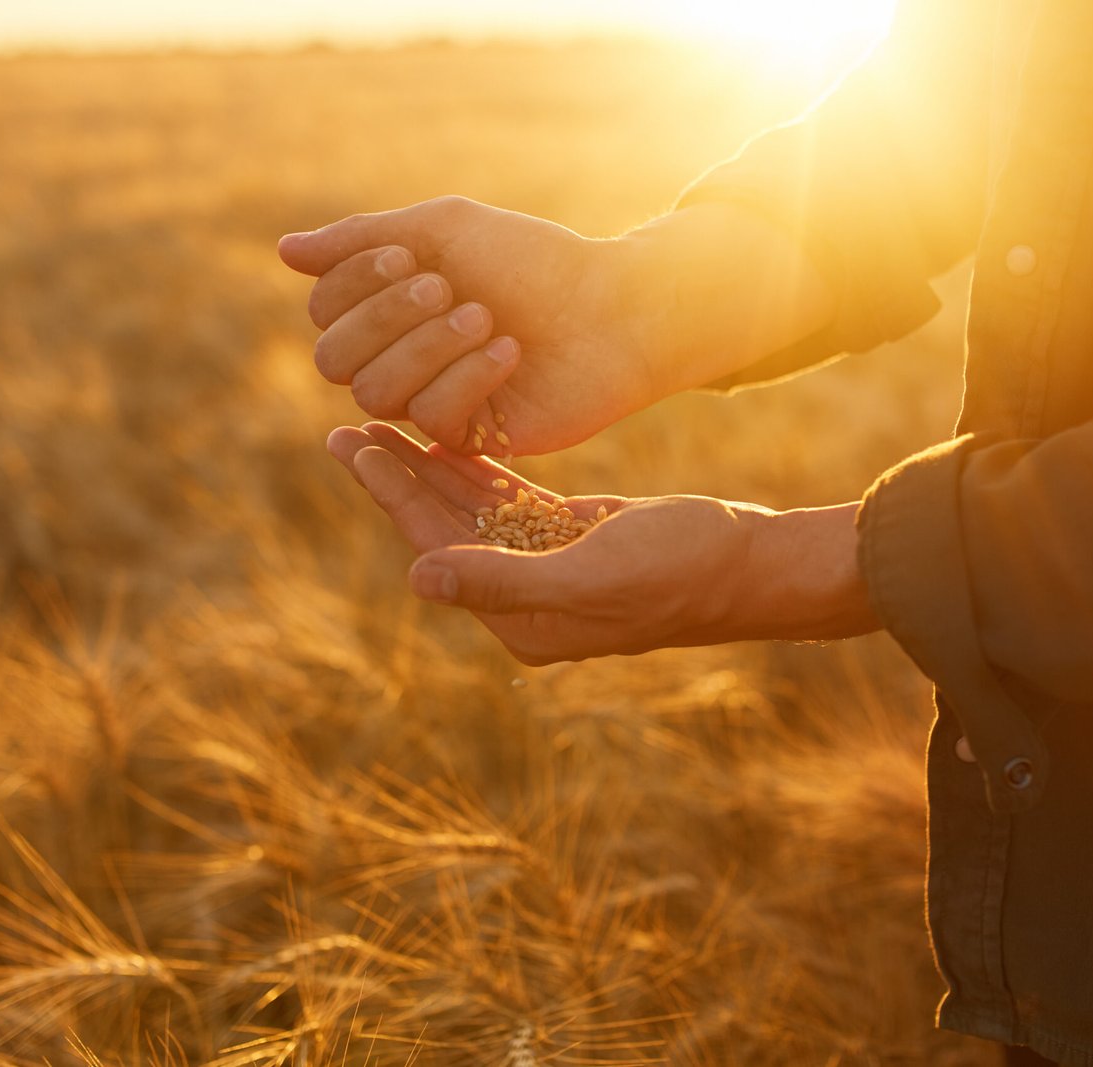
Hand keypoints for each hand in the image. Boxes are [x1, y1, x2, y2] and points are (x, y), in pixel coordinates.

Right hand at [280, 196, 651, 456]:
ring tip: (484, 317)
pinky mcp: (471, 437)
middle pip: (334, 359)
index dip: (354, 285)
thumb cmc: (534, 261)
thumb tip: (285, 250)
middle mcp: (402, 358)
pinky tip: (510, 353)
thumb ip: (364, 240)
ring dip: (427, 347)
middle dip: (384, 318)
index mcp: (390, 308)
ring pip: (376, 394)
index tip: (409, 256)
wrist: (614, 306)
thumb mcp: (446, 230)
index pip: (324, 310)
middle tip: (444, 286)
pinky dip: (468, 378)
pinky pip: (432, 419)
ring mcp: (433, 401)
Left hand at [325, 423, 877, 664]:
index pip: (437, 549)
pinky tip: (443, 438)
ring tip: (378, 425)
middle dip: (394, 478)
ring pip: (470, 510)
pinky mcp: (570, 536)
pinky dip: (476, 469)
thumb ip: (505, 580)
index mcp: (521, 619)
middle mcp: (524, 598)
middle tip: (343, 427)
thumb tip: (420, 579)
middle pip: (441, 528)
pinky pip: (508, 500)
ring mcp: (546, 565)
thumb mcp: (592, 576)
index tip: (351, 444)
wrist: (748, 564)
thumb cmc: (680, 572)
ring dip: (426, 468)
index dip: (392, 496)